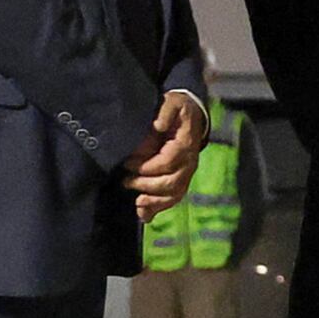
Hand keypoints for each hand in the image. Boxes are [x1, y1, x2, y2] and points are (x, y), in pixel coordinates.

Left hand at [123, 87, 208, 203]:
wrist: (192, 114)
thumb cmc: (177, 109)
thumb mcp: (171, 102)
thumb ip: (165, 113)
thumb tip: (158, 127)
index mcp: (186, 145)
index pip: (167, 162)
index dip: (147, 166)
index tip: (128, 165)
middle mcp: (190, 163)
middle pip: (171, 183)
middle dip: (146, 185)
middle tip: (126, 182)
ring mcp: (187, 173)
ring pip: (174, 194)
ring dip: (154, 201)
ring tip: (136, 202)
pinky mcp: (182, 179)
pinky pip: (174, 198)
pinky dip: (159, 207)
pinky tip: (144, 214)